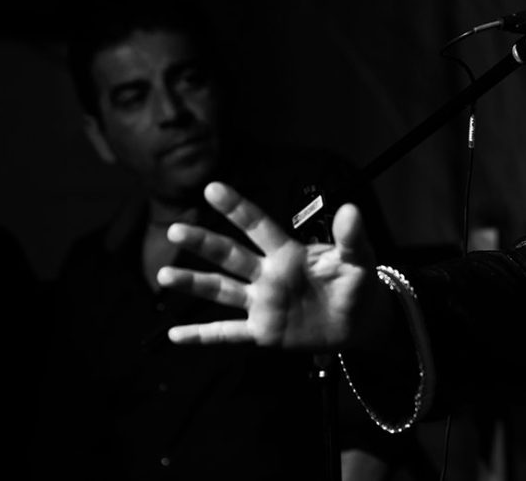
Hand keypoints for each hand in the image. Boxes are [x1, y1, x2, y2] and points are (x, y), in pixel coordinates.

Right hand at [157, 181, 379, 349]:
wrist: (361, 321)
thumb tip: (350, 209)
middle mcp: (268, 275)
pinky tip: (175, 334)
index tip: (212, 188)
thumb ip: (351, 237)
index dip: (237, 208)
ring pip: (222, 290)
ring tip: (164, 274)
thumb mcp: (359, 259)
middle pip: (230, 255)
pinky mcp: (264, 331)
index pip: (259, 226)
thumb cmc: (357, 283)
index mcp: (289, 254)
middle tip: (176, 229)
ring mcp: (262, 303)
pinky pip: (227, 333)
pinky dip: (202, 335)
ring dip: (193, 282)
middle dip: (204, 243)